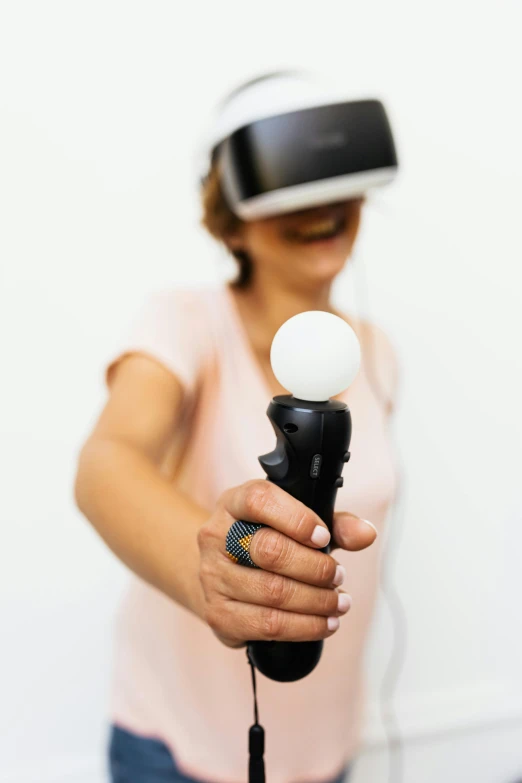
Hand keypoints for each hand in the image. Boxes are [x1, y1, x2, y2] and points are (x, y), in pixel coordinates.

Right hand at [197, 480, 376, 648]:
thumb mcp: (299, 524)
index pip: (259, 500)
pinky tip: (324, 623)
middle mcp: (216, 536)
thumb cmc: (266, 542)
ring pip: (272, 592)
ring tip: (339, 602)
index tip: (323, 537)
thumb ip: (335, 525)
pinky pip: (267, 625)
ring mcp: (213, 577)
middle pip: (269, 550)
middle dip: (315, 567)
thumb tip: (366, 533)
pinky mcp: (218, 614)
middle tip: (338, 575)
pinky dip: (305, 627)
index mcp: (234, 503)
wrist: (225, 574)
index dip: (296, 518)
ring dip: (316, 601)